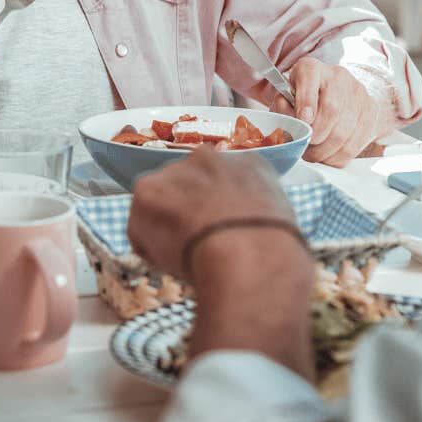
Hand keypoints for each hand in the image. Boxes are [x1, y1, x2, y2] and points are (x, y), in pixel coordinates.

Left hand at [129, 150, 314, 375]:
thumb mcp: (281, 226)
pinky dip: (151, 252)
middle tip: (198, 247)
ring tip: (187, 260)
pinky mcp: (147, 191)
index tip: (218, 233)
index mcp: (248, 164)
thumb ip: (257, 218)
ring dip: (166, 232)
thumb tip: (250, 237)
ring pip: (160, 208)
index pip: (222, 183)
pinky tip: (173, 263)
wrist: (249, 256)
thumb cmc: (275, 254)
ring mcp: (176, 171)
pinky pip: (140, 232)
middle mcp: (209, 157)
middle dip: (187, 215)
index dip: (216, 212)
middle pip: (187, 188)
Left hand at [265, 58, 392, 166]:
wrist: (338, 94)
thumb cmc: (304, 100)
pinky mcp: (371, 113)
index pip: (309, 76)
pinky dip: (338, 156)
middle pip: (331, 109)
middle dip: (315, 135)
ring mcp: (358, 93)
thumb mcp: (286, 98)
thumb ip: (282, 109)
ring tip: (314, 155)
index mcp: (311, 68)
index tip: (303, 119)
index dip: (306, 100)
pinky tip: (328, 155)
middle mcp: (338, 77)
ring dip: (325, 151)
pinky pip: (355, 143)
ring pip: (344, 131)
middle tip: (305, 146)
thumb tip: (287, 127)